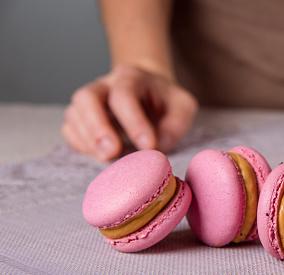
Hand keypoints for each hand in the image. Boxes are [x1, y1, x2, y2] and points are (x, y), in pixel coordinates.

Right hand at [62, 65, 197, 160]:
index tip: (148, 146)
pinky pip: (70, 129)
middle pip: (87, 98)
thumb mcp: (183, 106)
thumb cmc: (166, 101)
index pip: (124, 95)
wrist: (150, 92)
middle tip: (111, 152)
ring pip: (74, 113)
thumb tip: (160, 145)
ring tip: (108, 157)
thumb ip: (176, 124)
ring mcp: (89, 100)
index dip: (134, 121)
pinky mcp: (82, 118)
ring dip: (88, 139)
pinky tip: (98, 154)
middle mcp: (105, 85)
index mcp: (131, 77)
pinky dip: (80, 144)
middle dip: (97, 127)